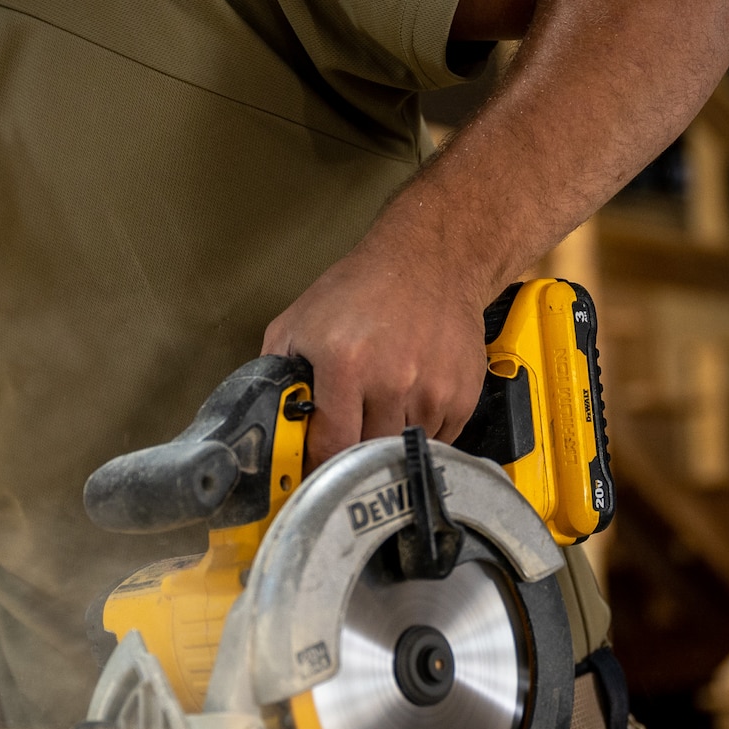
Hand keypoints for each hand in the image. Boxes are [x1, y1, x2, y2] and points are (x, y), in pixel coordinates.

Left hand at [261, 237, 488, 468]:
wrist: (429, 263)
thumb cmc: (359, 291)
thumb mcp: (298, 322)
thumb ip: (274, 373)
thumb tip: (266, 422)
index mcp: (346, 363)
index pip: (330, 445)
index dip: (318, 462)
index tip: (314, 465)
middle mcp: (393, 380)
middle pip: (367, 453)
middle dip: (352, 450)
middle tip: (347, 432)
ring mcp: (433, 390)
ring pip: (402, 451)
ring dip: (388, 441)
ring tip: (380, 408)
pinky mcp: (463, 396)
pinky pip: (438, 441)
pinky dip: (420, 433)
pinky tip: (410, 402)